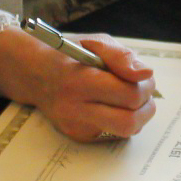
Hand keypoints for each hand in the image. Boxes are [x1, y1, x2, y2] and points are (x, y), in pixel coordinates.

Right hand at [0, 27, 154, 142]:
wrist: (35, 75)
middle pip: (129, 122)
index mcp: (81, 81)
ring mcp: (77, 127)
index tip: (142, 77)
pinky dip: (122, 119)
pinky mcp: (79, 137)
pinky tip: (111, 105)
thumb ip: (121, 56)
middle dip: (145, 106)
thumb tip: (146, 73)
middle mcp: (76, 110)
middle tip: (141, 92)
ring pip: (126, 131)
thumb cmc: (69, 56)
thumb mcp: (94, 43)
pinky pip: (115, 134)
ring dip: (137, 115)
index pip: (129, 95)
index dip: (145, 86)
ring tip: (127, 97)